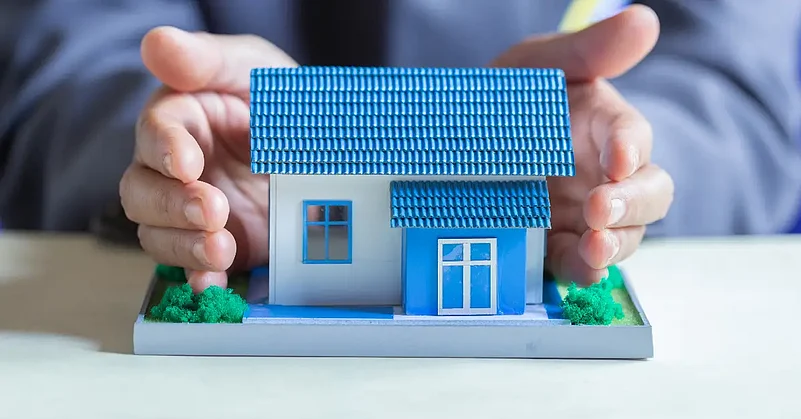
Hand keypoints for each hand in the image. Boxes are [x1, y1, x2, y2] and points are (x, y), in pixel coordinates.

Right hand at [120, 27, 295, 291]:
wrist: (329, 151)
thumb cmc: (283, 101)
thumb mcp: (255, 71)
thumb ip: (209, 61)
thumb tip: (157, 43)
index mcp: (182, 120)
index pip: (155, 132)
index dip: (165, 148)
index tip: (186, 162)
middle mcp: (177, 170)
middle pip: (143, 190)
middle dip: (173, 204)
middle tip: (213, 209)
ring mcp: (194, 212)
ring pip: (158, 233)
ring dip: (184, 245)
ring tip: (222, 248)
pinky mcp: (219, 244)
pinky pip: (193, 268)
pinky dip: (199, 278)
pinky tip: (213, 283)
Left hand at [491, 5, 673, 283]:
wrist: (458, 140)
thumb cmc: (510, 97)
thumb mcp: (540, 66)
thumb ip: (588, 50)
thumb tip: (644, 21)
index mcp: (605, 126)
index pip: (633, 136)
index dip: (630, 147)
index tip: (617, 158)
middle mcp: (605, 174)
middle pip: (648, 192)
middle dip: (632, 202)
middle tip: (600, 207)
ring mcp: (585, 213)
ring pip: (624, 234)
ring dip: (615, 243)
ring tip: (594, 247)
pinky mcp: (559, 244)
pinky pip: (581, 262)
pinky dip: (584, 268)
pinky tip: (578, 266)